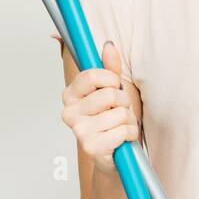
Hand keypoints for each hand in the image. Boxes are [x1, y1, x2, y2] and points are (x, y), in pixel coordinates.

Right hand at [59, 40, 139, 177]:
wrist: (115, 152)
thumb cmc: (113, 118)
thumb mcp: (113, 90)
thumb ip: (111, 68)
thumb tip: (108, 46)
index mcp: (71, 94)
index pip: (92, 75)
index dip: (111, 79)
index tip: (115, 86)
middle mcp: (69, 112)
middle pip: (110, 94)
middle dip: (124, 101)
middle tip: (119, 110)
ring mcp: (78, 131)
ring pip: (120, 113)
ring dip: (128, 120)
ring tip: (120, 125)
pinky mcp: (90, 147)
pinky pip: (123, 131)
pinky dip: (130, 134)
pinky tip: (122, 139)